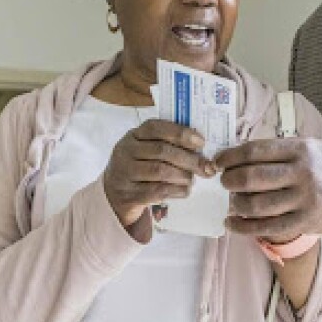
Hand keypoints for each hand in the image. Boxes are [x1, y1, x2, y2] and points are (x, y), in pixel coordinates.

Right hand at [103, 120, 214, 235]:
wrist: (114, 194)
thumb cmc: (139, 166)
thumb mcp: (146, 149)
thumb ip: (167, 143)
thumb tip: (200, 146)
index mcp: (133, 135)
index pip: (155, 127)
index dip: (180, 133)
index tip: (201, 142)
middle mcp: (126, 151)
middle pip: (162, 151)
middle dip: (189, 159)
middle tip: (207, 167)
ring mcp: (125, 173)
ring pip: (160, 171)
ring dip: (183, 175)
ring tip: (193, 179)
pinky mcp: (129, 194)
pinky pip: (157, 191)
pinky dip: (176, 191)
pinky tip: (185, 190)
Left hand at [215, 138, 321, 237]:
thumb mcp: (313, 147)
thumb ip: (282, 151)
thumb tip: (242, 154)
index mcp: (301, 148)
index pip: (255, 151)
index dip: (231, 156)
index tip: (218, 161)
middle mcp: (302, 173)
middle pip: (252, 177)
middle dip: (230, 180)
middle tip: (224, 182)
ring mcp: (305, 200)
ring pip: (257, 205)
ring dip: (236, 204)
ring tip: (232, 202)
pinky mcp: (307, 222)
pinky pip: (268, 228)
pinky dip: (244, 228)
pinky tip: (232, 224)